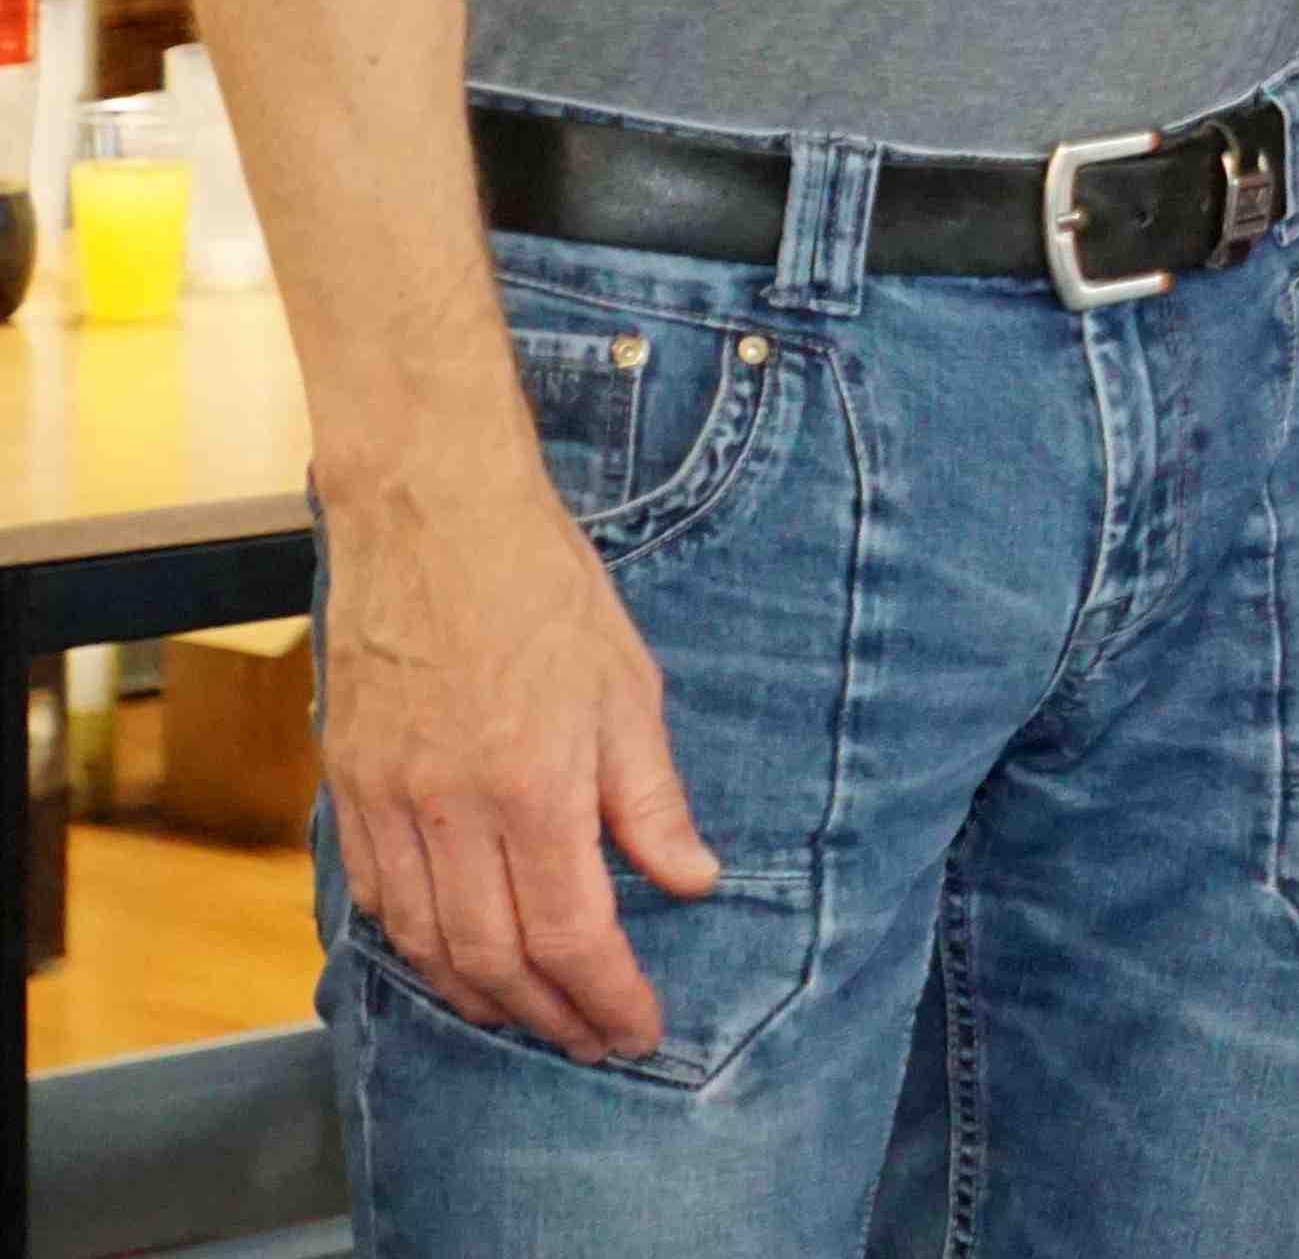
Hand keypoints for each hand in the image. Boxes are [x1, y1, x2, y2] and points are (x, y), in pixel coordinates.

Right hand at [317, 449, 714, 1056]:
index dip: (607, 996)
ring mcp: (389, 800)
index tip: (639, 1029)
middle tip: (592, 1040)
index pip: (572, 933)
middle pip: (495, 956)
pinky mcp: (348, 784)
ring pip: (426, 942)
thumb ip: (649, 797)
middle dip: (550, 1015)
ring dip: (481, 996)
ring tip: (530, 1017)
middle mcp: (452, 808)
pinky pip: (377, 898)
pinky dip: (417, 947)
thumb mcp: (629, 686)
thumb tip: (690, 880)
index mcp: (534, 784)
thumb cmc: (542, 589)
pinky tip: (453, 958)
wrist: (431, 519)